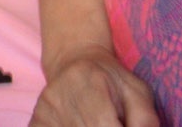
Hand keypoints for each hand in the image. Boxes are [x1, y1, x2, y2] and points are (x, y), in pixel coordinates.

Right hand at [33, 48, 158, 126]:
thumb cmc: (112, 80)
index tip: (122, 123)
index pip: (105, 125)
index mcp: (89, 81)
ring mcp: (45, 108)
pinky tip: (80, 123)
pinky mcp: (37, 119)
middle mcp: (61, 93)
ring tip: (99, 120)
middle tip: (111, 120)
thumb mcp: (137, 92)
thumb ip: (145, 121)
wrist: (75, 60)